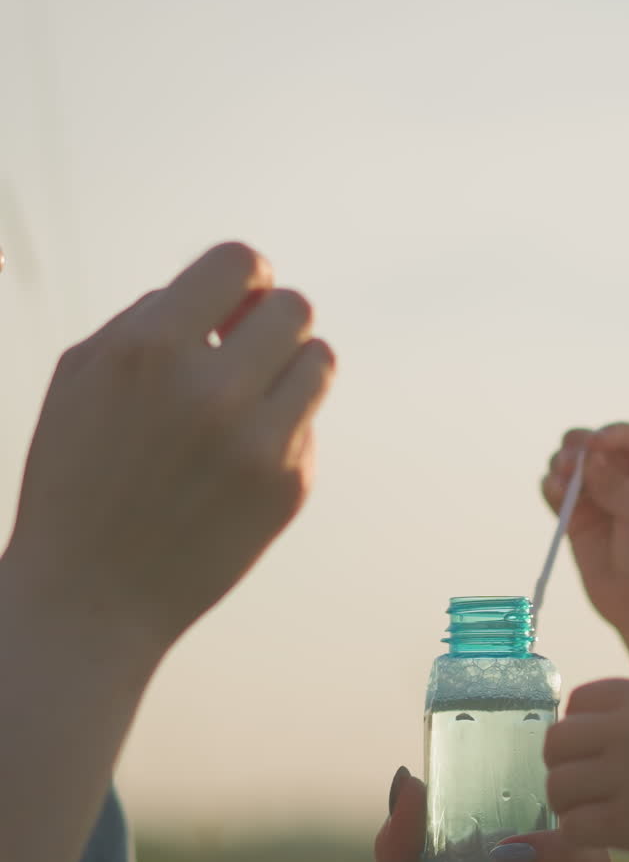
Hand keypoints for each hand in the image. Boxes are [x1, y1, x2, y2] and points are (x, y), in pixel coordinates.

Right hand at [7, 243, 334, 654]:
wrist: (89, 598)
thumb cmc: (76, 479)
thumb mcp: (83, 378)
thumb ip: (152, 318)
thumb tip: (226, 297)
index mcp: (150, 348)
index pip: (241, 262)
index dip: (244, 277)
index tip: (235, 303)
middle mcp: (212, 388)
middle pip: (295, 309)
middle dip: (270, 321)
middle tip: (243, 351)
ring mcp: (259, 442)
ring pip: (319, 361)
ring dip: (289, 368)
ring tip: (249, 397)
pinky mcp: (288, 487)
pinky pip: (307, 426)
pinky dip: (280, 432)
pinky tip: (233, 465)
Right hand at [543, 422, 628, 639]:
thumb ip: (615, 483)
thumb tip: (585, 457)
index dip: (612, 435)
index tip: (594, 444)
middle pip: (599, 447)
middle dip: (580, 446)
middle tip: (569, 455)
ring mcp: (603, 500)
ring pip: (575, 467)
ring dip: (563, 464)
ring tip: (561, 476)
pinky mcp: (579, 520)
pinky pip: (559, 494)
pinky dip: (552, 487)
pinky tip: (553, 489)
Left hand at [543, 678, 628, 861]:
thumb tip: (581, 730)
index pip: (577, 702)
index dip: (579, 730)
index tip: (596, 753)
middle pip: (557, 742)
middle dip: (563, 766)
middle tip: (584, 788)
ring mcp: (628, 775)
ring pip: (558, 784)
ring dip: (568, 804)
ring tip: (593, 814)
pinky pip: (574, 825)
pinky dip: (581, 835)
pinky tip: (604, 837)